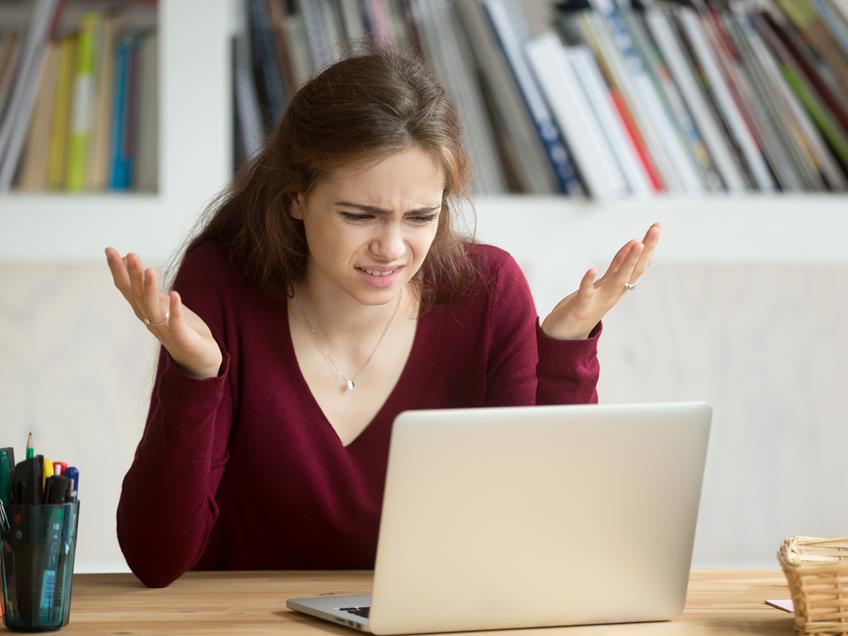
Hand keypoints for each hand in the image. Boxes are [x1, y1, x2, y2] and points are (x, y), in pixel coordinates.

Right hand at [105, 247, 222, 378]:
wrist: (199, 358)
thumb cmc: (179, 328)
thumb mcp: (161, 303)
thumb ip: (145, 286)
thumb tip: (129, 261)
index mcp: (144, 310)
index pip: (127, 288)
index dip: (118, 270)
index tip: (110, 250)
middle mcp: (150, 319)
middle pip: (137, 296)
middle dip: (133, 276)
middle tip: (130, 255)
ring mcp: (165, 329)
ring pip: (153, 308)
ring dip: (149, 290)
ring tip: (150, 270)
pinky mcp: (183, 338)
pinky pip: (176, 323)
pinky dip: (174, 309)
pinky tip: (174, 294)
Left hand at [541, 223, 660, 339]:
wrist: (565, 339)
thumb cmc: (585, 307)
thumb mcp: (604, 283)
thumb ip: (617, 266)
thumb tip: (633, 243)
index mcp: (618, 287)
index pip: (638, 265)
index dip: (649, 247)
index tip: (657, 227)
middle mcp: (613, 294)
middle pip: (634, 270)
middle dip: (646, 249)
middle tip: (656, 228)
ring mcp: (598, 301)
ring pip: (617, 280)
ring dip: (627, 262)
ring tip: (636, 243)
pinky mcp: (580, 307)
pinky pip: (586, 293)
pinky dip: (589, 281)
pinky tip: (591, 269)